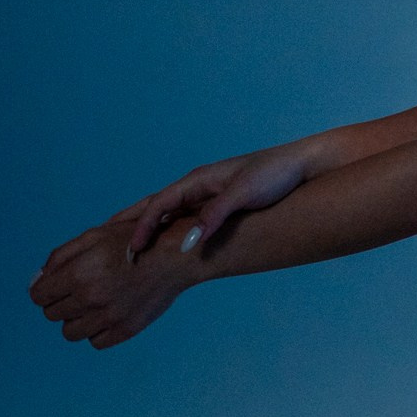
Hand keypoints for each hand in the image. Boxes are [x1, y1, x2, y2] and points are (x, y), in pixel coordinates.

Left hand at [29, 214, 194, 349]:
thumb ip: (61, 256)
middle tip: (78, 291)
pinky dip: (96, 331)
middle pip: (52, 315)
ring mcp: (109, 317)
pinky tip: (106, 314)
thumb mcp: (94, 236)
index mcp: (79, 273)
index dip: (44, 290)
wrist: (174, 257)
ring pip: (70, 332)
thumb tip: (38, 280)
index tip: (55, 287)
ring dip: (76, 319)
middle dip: (60, 302)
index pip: (39, 296)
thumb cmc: (133, 242)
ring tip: (92, 305)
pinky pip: (95, 342)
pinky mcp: (125, 330)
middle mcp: (91, 298)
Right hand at [125, 146, 310, 260]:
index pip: (159, 205)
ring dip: (149, 230)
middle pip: (156, 206)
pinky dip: (170, 232)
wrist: (301, 166)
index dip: (143, 227)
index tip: (132, 250)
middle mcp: (198, 187)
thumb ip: (215, 216)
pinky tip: (167, 247)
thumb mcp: (244, 194)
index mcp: (198, 180)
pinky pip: (186, 220)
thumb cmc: (275, 174)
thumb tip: (187, 242)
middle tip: (115, 248)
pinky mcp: (220, 206)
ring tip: (131, 249)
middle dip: (134, 225)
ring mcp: (208, 196)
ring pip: (169, 215)